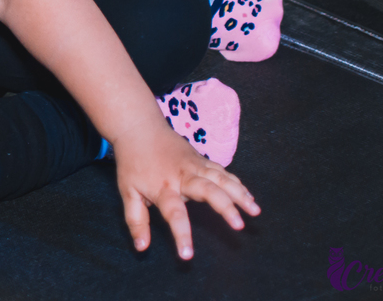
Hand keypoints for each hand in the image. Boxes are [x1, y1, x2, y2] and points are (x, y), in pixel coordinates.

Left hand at [112, 123, 259, 258]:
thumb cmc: (132, 162)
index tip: (187, 255)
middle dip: (225, 207)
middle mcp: (182, 176)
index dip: (181, 234)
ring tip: (255, 211)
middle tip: (240, 226)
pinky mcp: (202, 159)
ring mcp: (195, 165)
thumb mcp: (127, 191)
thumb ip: (136, 220)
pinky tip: (249, 196)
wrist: (139, 127)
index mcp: (162, 187)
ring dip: (240, 194)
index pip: (173, 213)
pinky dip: (237, 184)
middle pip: (207, 190)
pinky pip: (223, 172)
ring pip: (221, 178)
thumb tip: (142, 248)